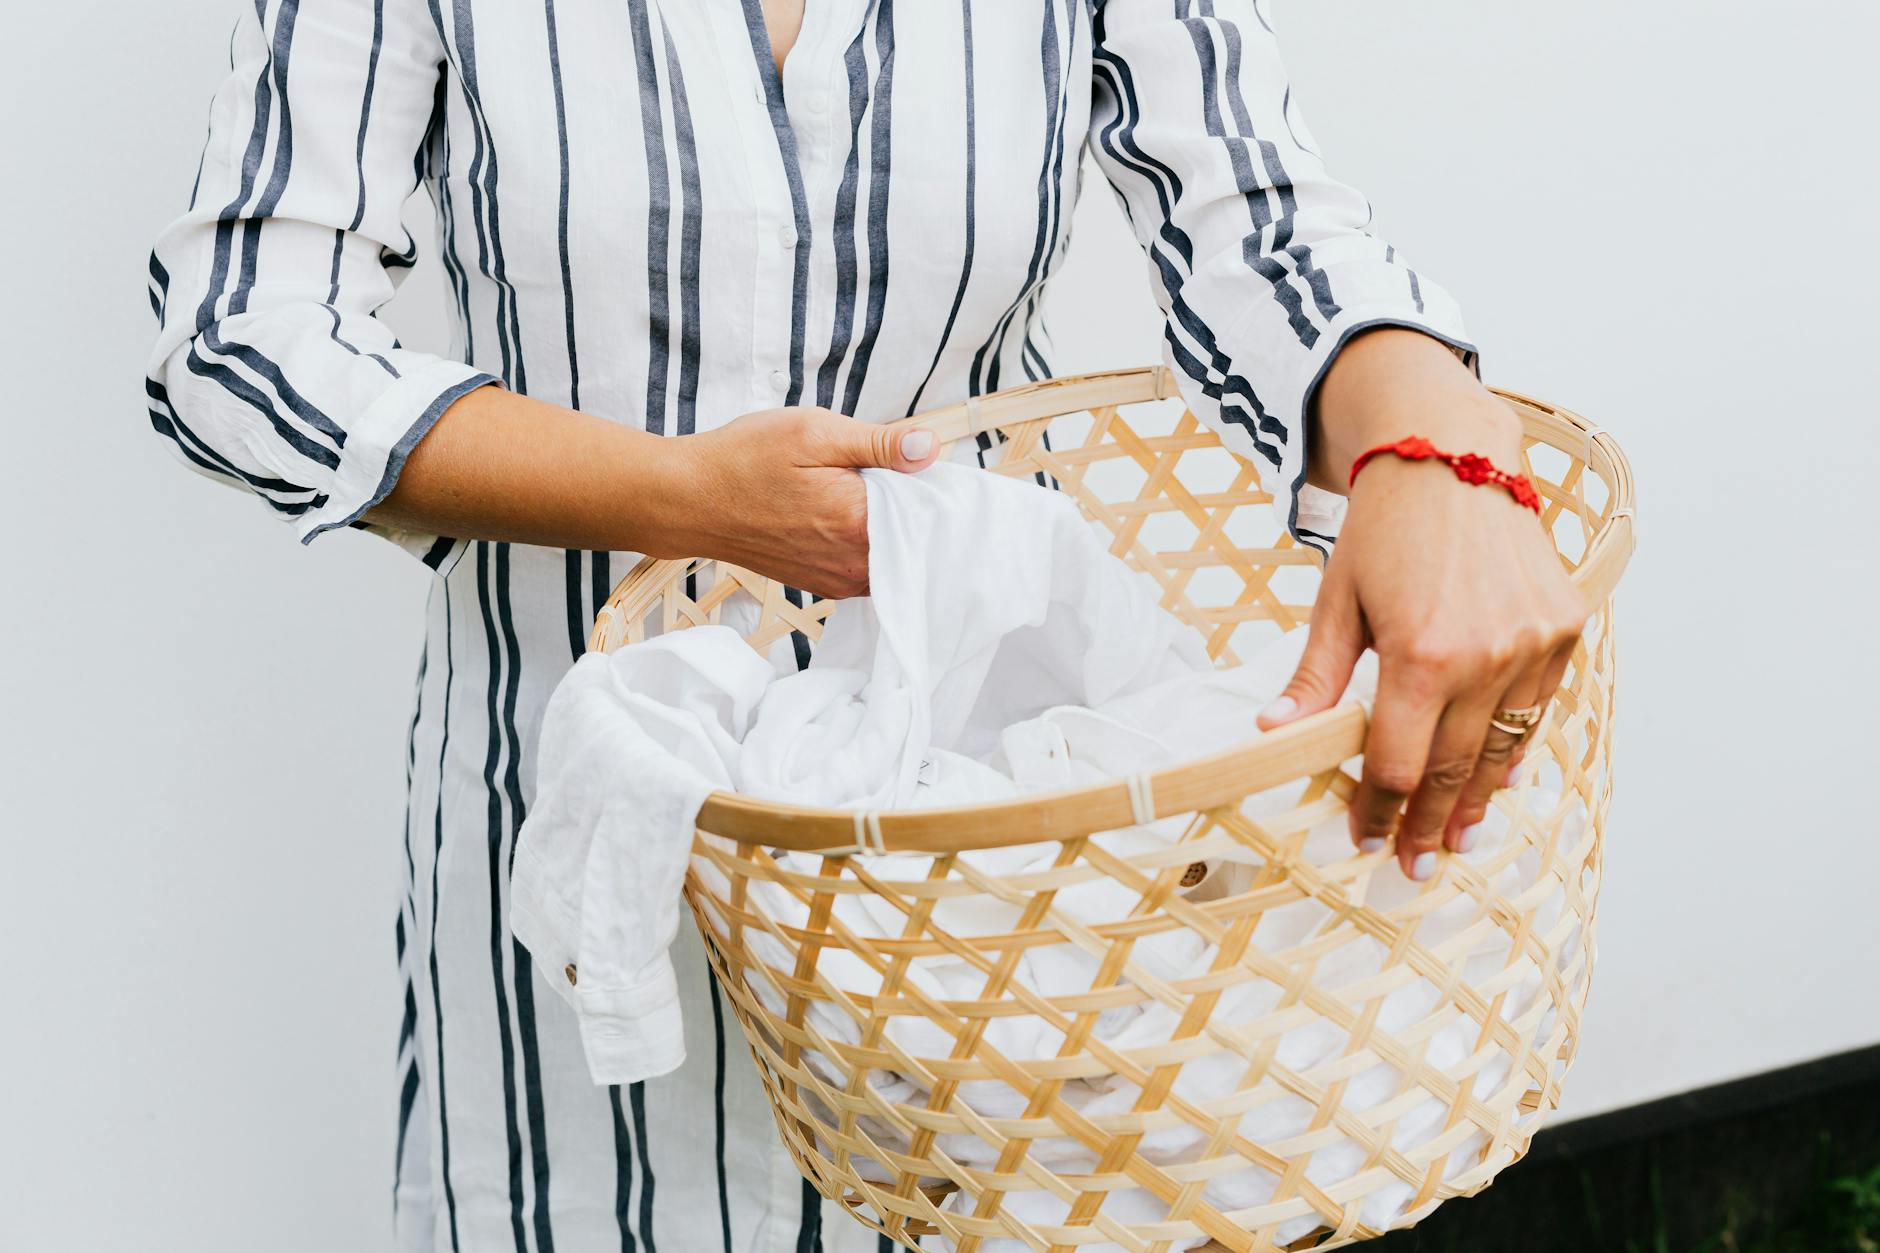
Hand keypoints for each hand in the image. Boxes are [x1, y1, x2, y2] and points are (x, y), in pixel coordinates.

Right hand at [665, 406, 939, 598]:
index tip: (910, 459)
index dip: (926, 478)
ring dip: (889, 524)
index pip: (927, 506)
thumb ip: (879, 443)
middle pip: (916, 534)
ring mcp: (840, 580)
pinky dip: (869, 542)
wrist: (688, 501)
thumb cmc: (744, 460)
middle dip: (910, 503)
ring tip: (859, 490)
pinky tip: (844, 514)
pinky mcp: (825, 585)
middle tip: (882, 469)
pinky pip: (869, 566)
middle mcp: (855, 563)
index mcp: (859, 521)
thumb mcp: (813, 431)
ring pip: (894, 552)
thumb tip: (930, 448)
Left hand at [1255, 330, 1588, 879]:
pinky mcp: (1564, 627)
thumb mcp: (1337, 601)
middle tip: (1418, 866)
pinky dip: (1517, 746)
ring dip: (1478, 799)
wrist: (1455, 455)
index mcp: (1420, 657)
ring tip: (1458, 838)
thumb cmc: (1386, 528)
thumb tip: (1275, 735)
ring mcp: (1533, 645)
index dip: (1379, 809)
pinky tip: (1499, 777)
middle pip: (1452, 769)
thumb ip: (1315, 677)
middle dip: (1430, 824)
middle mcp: (1486, 658)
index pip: (1397, 764)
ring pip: (1502, 748)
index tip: (1366, 838)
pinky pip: (1539, 707)